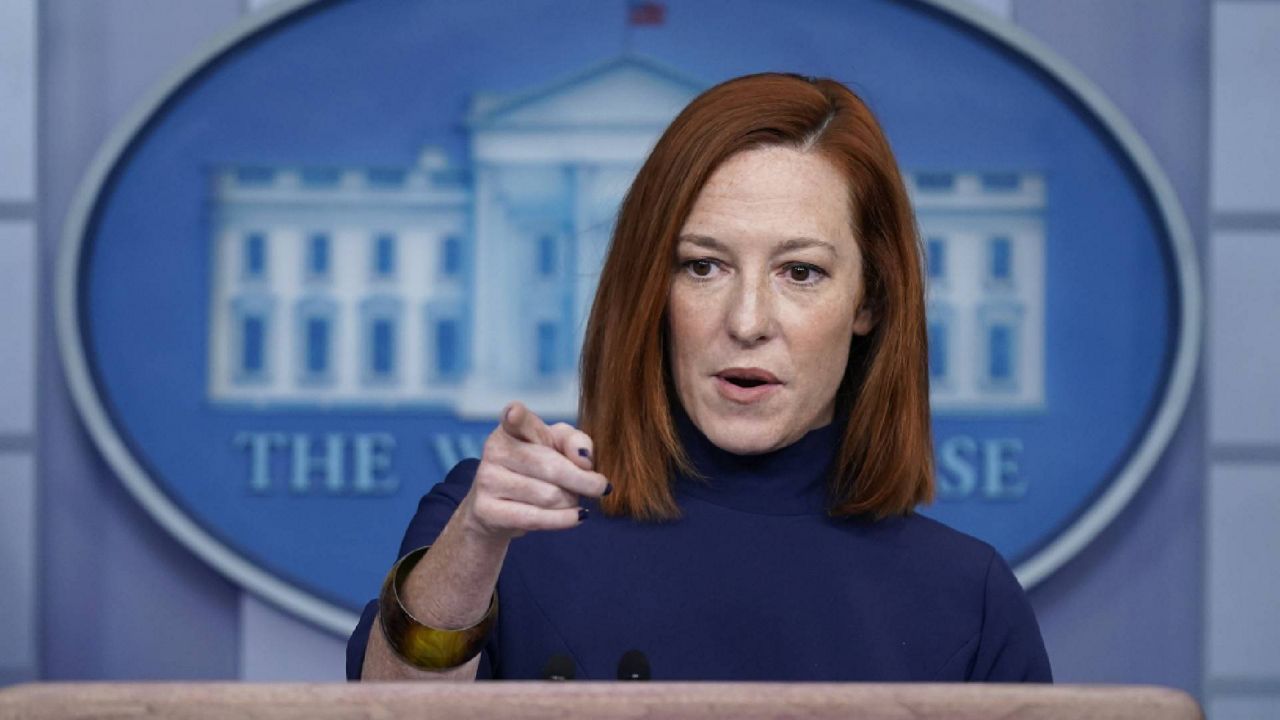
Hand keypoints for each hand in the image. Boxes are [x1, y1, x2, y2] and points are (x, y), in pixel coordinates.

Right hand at [458, 401, 608, 541]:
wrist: (499, 508)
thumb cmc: (535, 468)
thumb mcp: (557, 446)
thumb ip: (575, 442)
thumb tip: (584, 459)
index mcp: (511, 428)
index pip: (516, 420)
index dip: (515, 416)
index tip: (514, 413)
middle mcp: (495, 450)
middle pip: (552, 467)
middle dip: (584, 481)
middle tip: (600, 487)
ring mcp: (487, 480)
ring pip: (549, 496)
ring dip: (571, 501)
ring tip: (570, 499)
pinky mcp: (486, 511)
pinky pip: (535, 518)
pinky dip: (564, 520)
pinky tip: (577, 517)